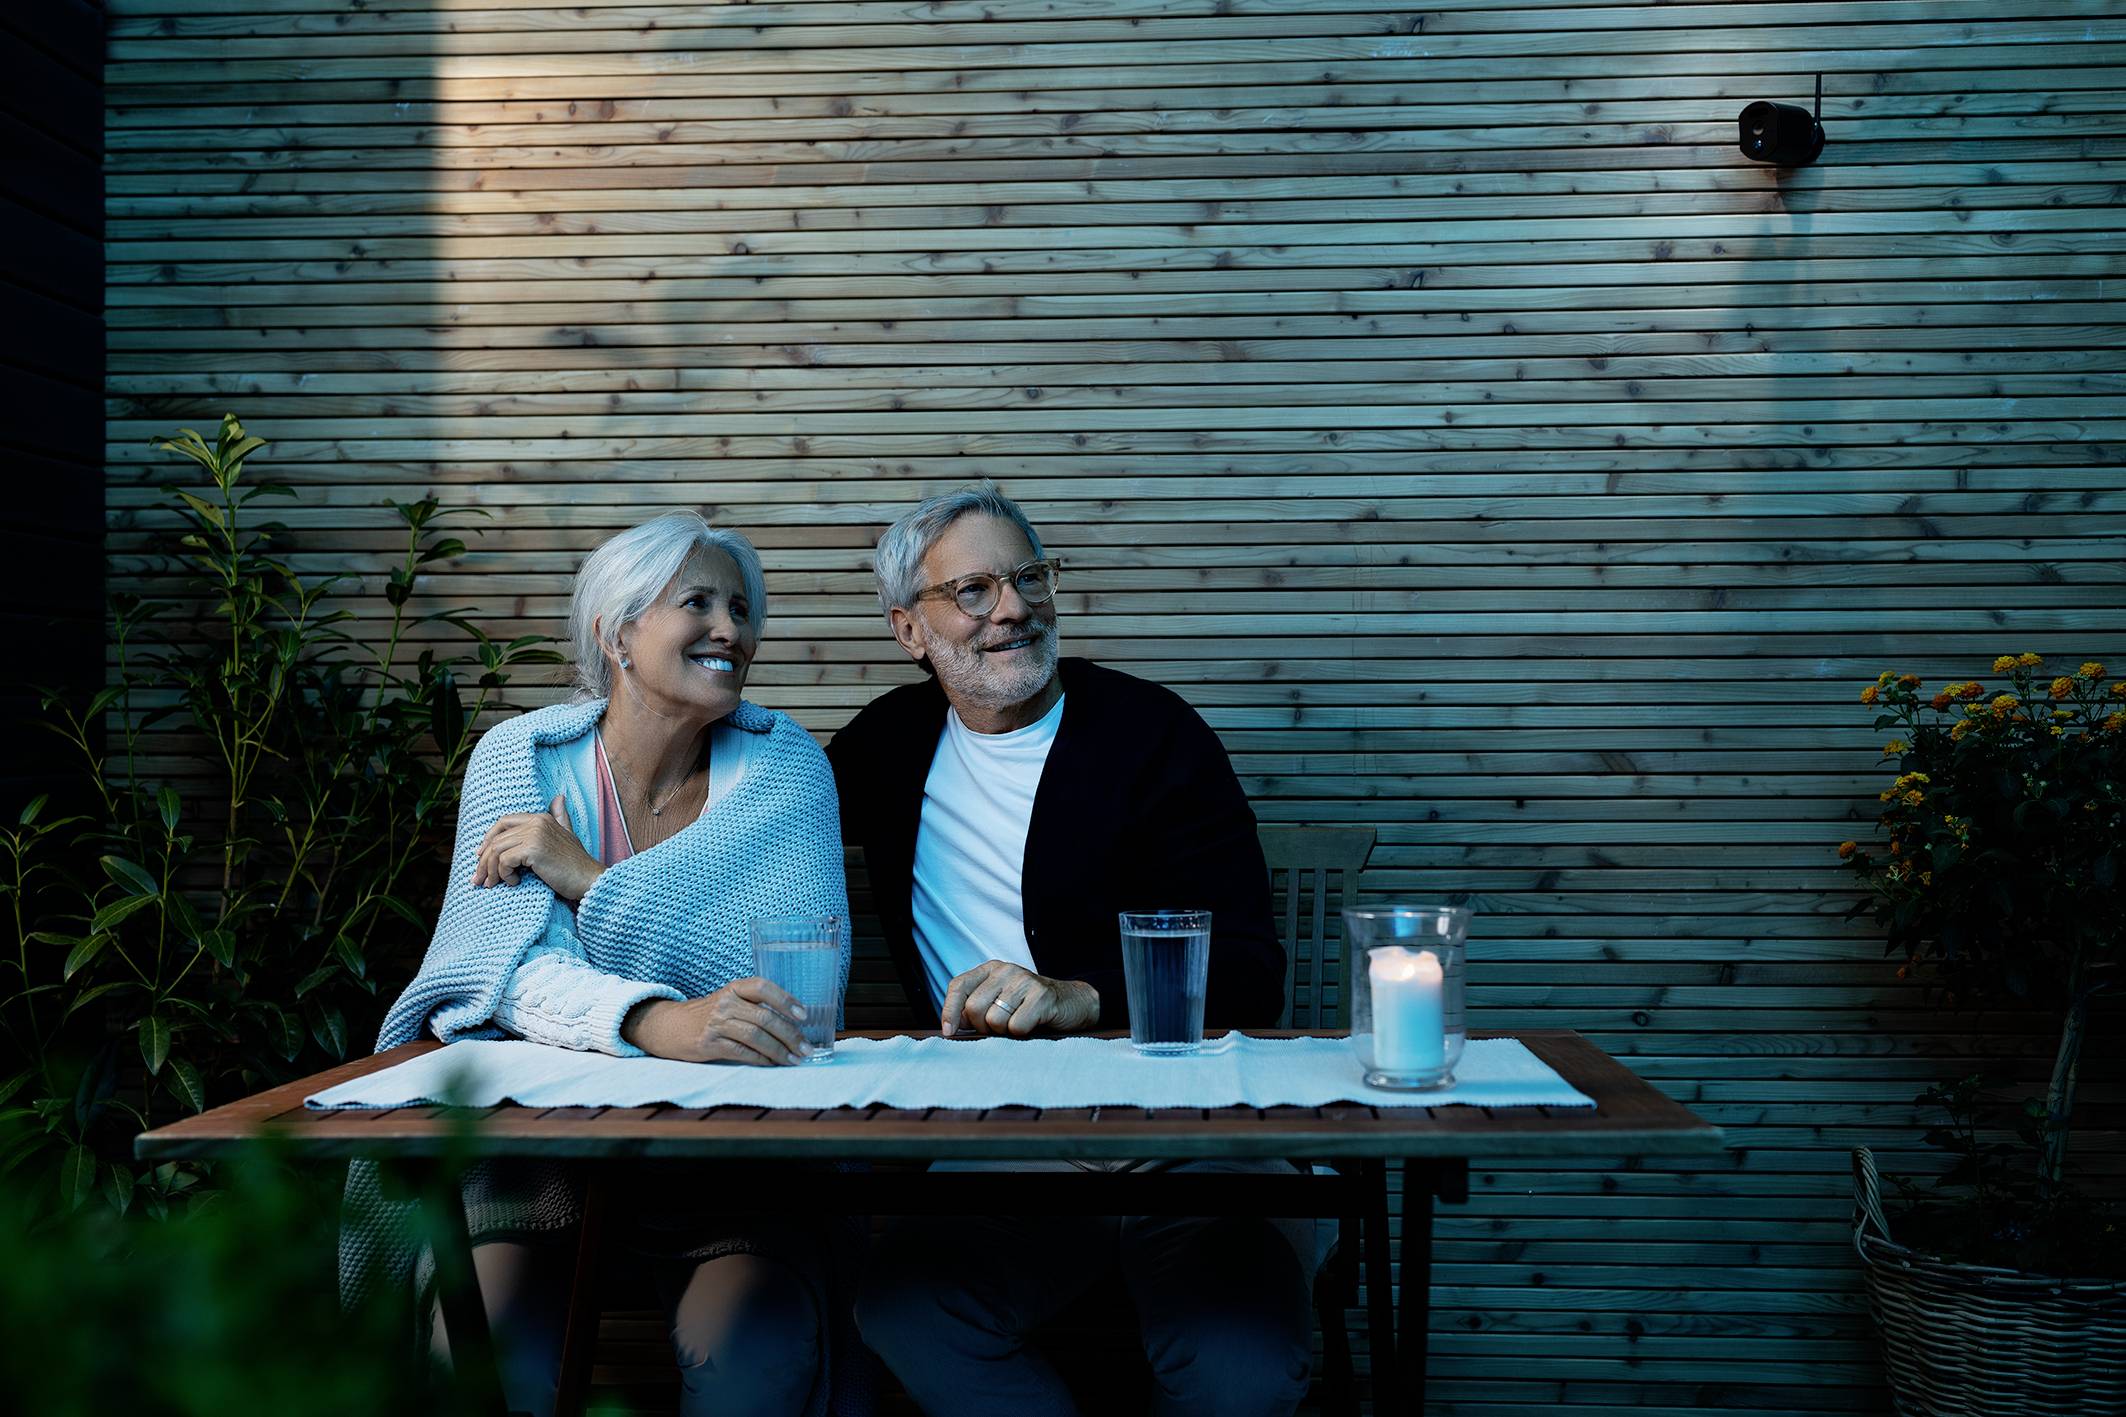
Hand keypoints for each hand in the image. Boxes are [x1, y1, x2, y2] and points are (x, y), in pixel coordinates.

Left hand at [473, 795, 602, 901]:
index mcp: (541, 818)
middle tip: (479, 879)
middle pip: (496, 838)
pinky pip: (504, 861)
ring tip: (493, 884)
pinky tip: (514, 883)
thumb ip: (560, 817)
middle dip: (484, 860)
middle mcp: (537, 822)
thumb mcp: (568, 835)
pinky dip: (504, 875)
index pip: (503, 822)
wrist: (589, 880)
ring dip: (491, 870)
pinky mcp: (533, 850)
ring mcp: (535, 834)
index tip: (481, 857)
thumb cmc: (576, 864)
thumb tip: (558, 797)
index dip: (488, 839)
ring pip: (497, 850)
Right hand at [621, 978, 811, 1065]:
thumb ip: (754, 1006)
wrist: (668, 1026)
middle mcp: (725, 1003)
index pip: (763, 987)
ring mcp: (716, 1023)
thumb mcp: (728, 1001)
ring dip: (779, 1050)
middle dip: (790, 1035)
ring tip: (794, 1059)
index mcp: (734, 988)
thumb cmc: (707, 1015)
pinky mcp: (708, 1044)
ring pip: (756, 1036)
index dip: (785, 999)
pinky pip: (742, 1052)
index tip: (804, 1015)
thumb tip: (792, 1024)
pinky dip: (761, 1059)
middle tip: (806, 1048)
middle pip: (765, 1017)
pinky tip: (773, 1064)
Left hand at [939, 960, 1098, 1037]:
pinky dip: (1022, 1033)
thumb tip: (952, 1027)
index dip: (949, 1011)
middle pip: (974, 1008)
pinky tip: (1032, 1023)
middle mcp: (1005, 970)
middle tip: (999, 1028)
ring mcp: (1024, 981)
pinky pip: (1016, 1027)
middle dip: (982, 1027)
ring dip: (1004, 1031)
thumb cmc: (1029, 1006)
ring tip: (1018, 1023)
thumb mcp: (1000, 1000)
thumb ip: (976, 1008)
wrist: (1072, 1003)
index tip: (950, 1032)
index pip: (958, 986)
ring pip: (994, 1020)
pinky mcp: (1041, 996)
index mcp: (991, 969)